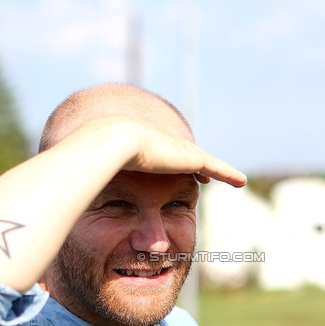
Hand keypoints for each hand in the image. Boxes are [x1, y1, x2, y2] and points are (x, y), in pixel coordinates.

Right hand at [96, 116, 246, 187]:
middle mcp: (169, 149)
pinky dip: (229, 174)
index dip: (174, 167)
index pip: (166, 160)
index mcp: (150, 150)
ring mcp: (182, 152)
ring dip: (218, 171)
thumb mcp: (103, 171)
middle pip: (187, 159)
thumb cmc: (103, 158)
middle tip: (204, 178)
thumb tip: (82, 184)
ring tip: (229, 178)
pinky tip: (242, 182)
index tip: (181, 175)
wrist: (116, 141)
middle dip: (197, 167)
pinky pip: (217, 168)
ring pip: (205, 164)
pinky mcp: (194, 159)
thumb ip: (98, 176)